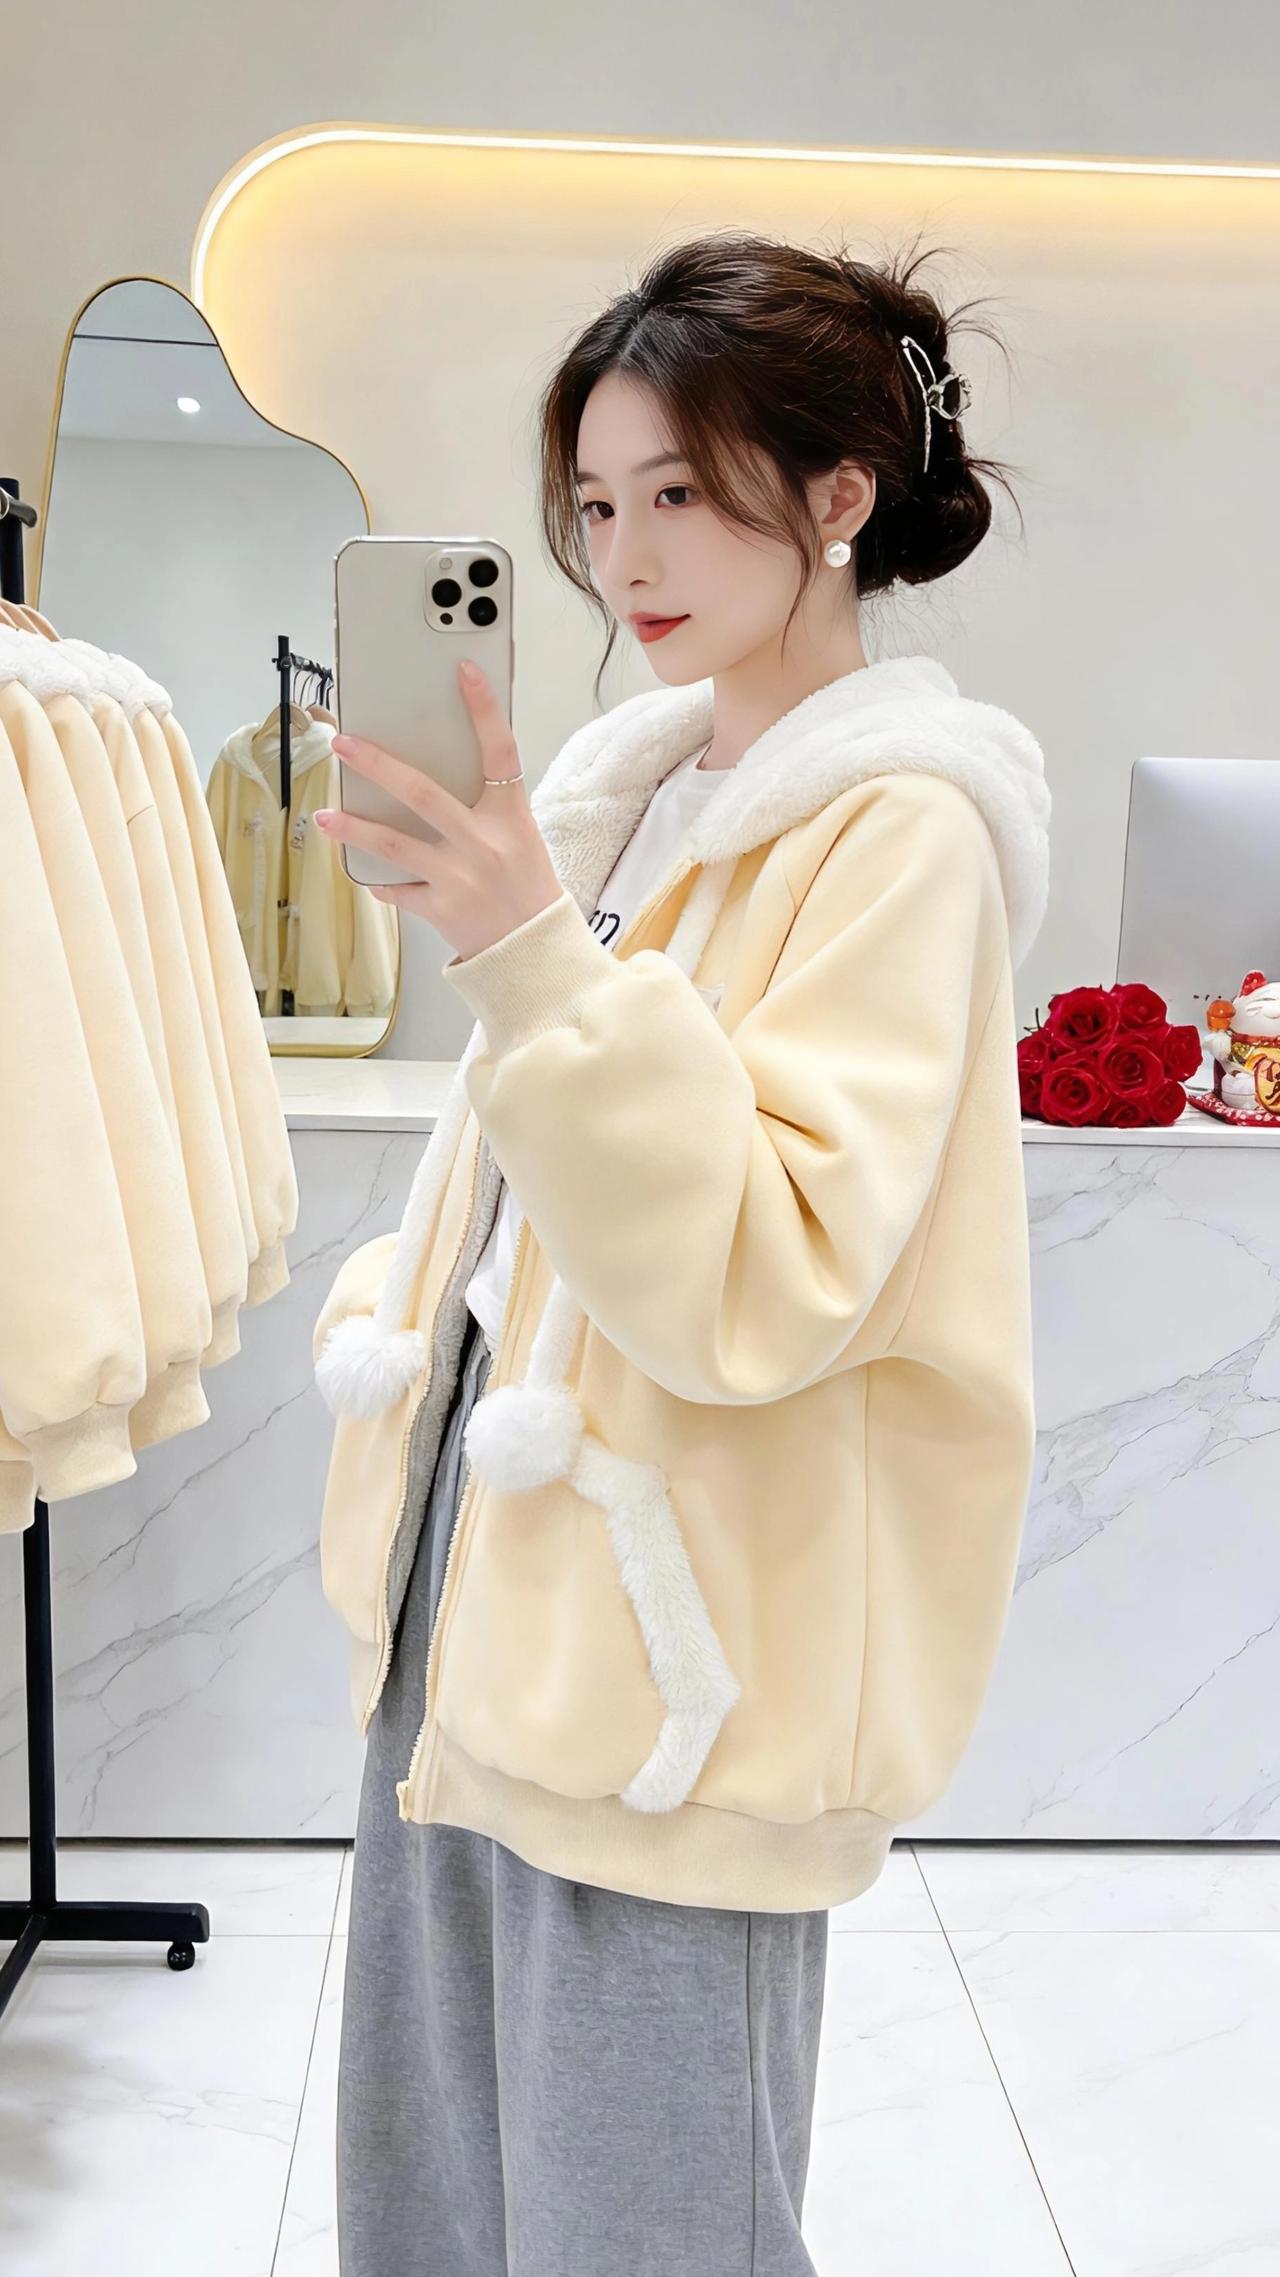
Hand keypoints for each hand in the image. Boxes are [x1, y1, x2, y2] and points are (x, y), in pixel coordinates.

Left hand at [313, 660, 562, 960]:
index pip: (501, 751)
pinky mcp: (440, 907)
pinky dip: (381, 881)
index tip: (465, 672)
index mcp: (510, 817)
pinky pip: (398, 889)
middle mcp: (483, 842)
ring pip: (394, 844)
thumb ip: (486, 807)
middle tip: (343, 744)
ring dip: (354, 828)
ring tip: (323, 816)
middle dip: (378, 765)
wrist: (534, 949)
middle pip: (422, 792)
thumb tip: (430, 776)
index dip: (484, 709)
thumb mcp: (520, 837)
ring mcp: (459, 876)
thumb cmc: (527, 887)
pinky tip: (366, 875)